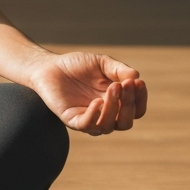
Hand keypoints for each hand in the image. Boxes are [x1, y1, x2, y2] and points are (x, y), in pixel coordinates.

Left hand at [29, 50, 146, 134]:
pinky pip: (87, 125)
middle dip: (129, 104)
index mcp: (116, 103)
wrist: (49, 66)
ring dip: (114, 107)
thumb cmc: (77, 66)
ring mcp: (89, 119)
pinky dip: (95, 116)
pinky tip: (97, 101)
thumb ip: (119, 69)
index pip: (137, 110)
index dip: (140, 99)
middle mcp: (105, 115)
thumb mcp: (102, 63)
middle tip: (124, 85)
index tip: (138, 82)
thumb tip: (136, 78)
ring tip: (112, 87)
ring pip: (108, 126)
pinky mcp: (72, 120)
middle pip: (126, 122)